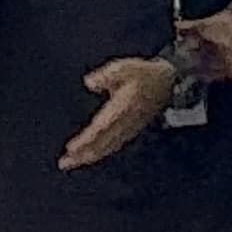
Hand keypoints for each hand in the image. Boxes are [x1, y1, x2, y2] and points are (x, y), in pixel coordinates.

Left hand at [60, 57, 179, 169]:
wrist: (167, 83)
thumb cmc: (143, 74)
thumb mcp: (124, 67)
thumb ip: (106, 75)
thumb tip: (90, 82)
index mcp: (122, 108)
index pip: (101, 128)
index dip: (87, 140)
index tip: (71, 148)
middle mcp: (126, 123)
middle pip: (102, 143)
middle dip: (83, 155)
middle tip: (64, 164)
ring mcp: (129, 128)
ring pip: (108, 147)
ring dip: (90, 157)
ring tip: (71, 163)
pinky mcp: (131, 130)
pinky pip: (113, 145)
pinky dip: (100, 153)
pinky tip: (89, 157)